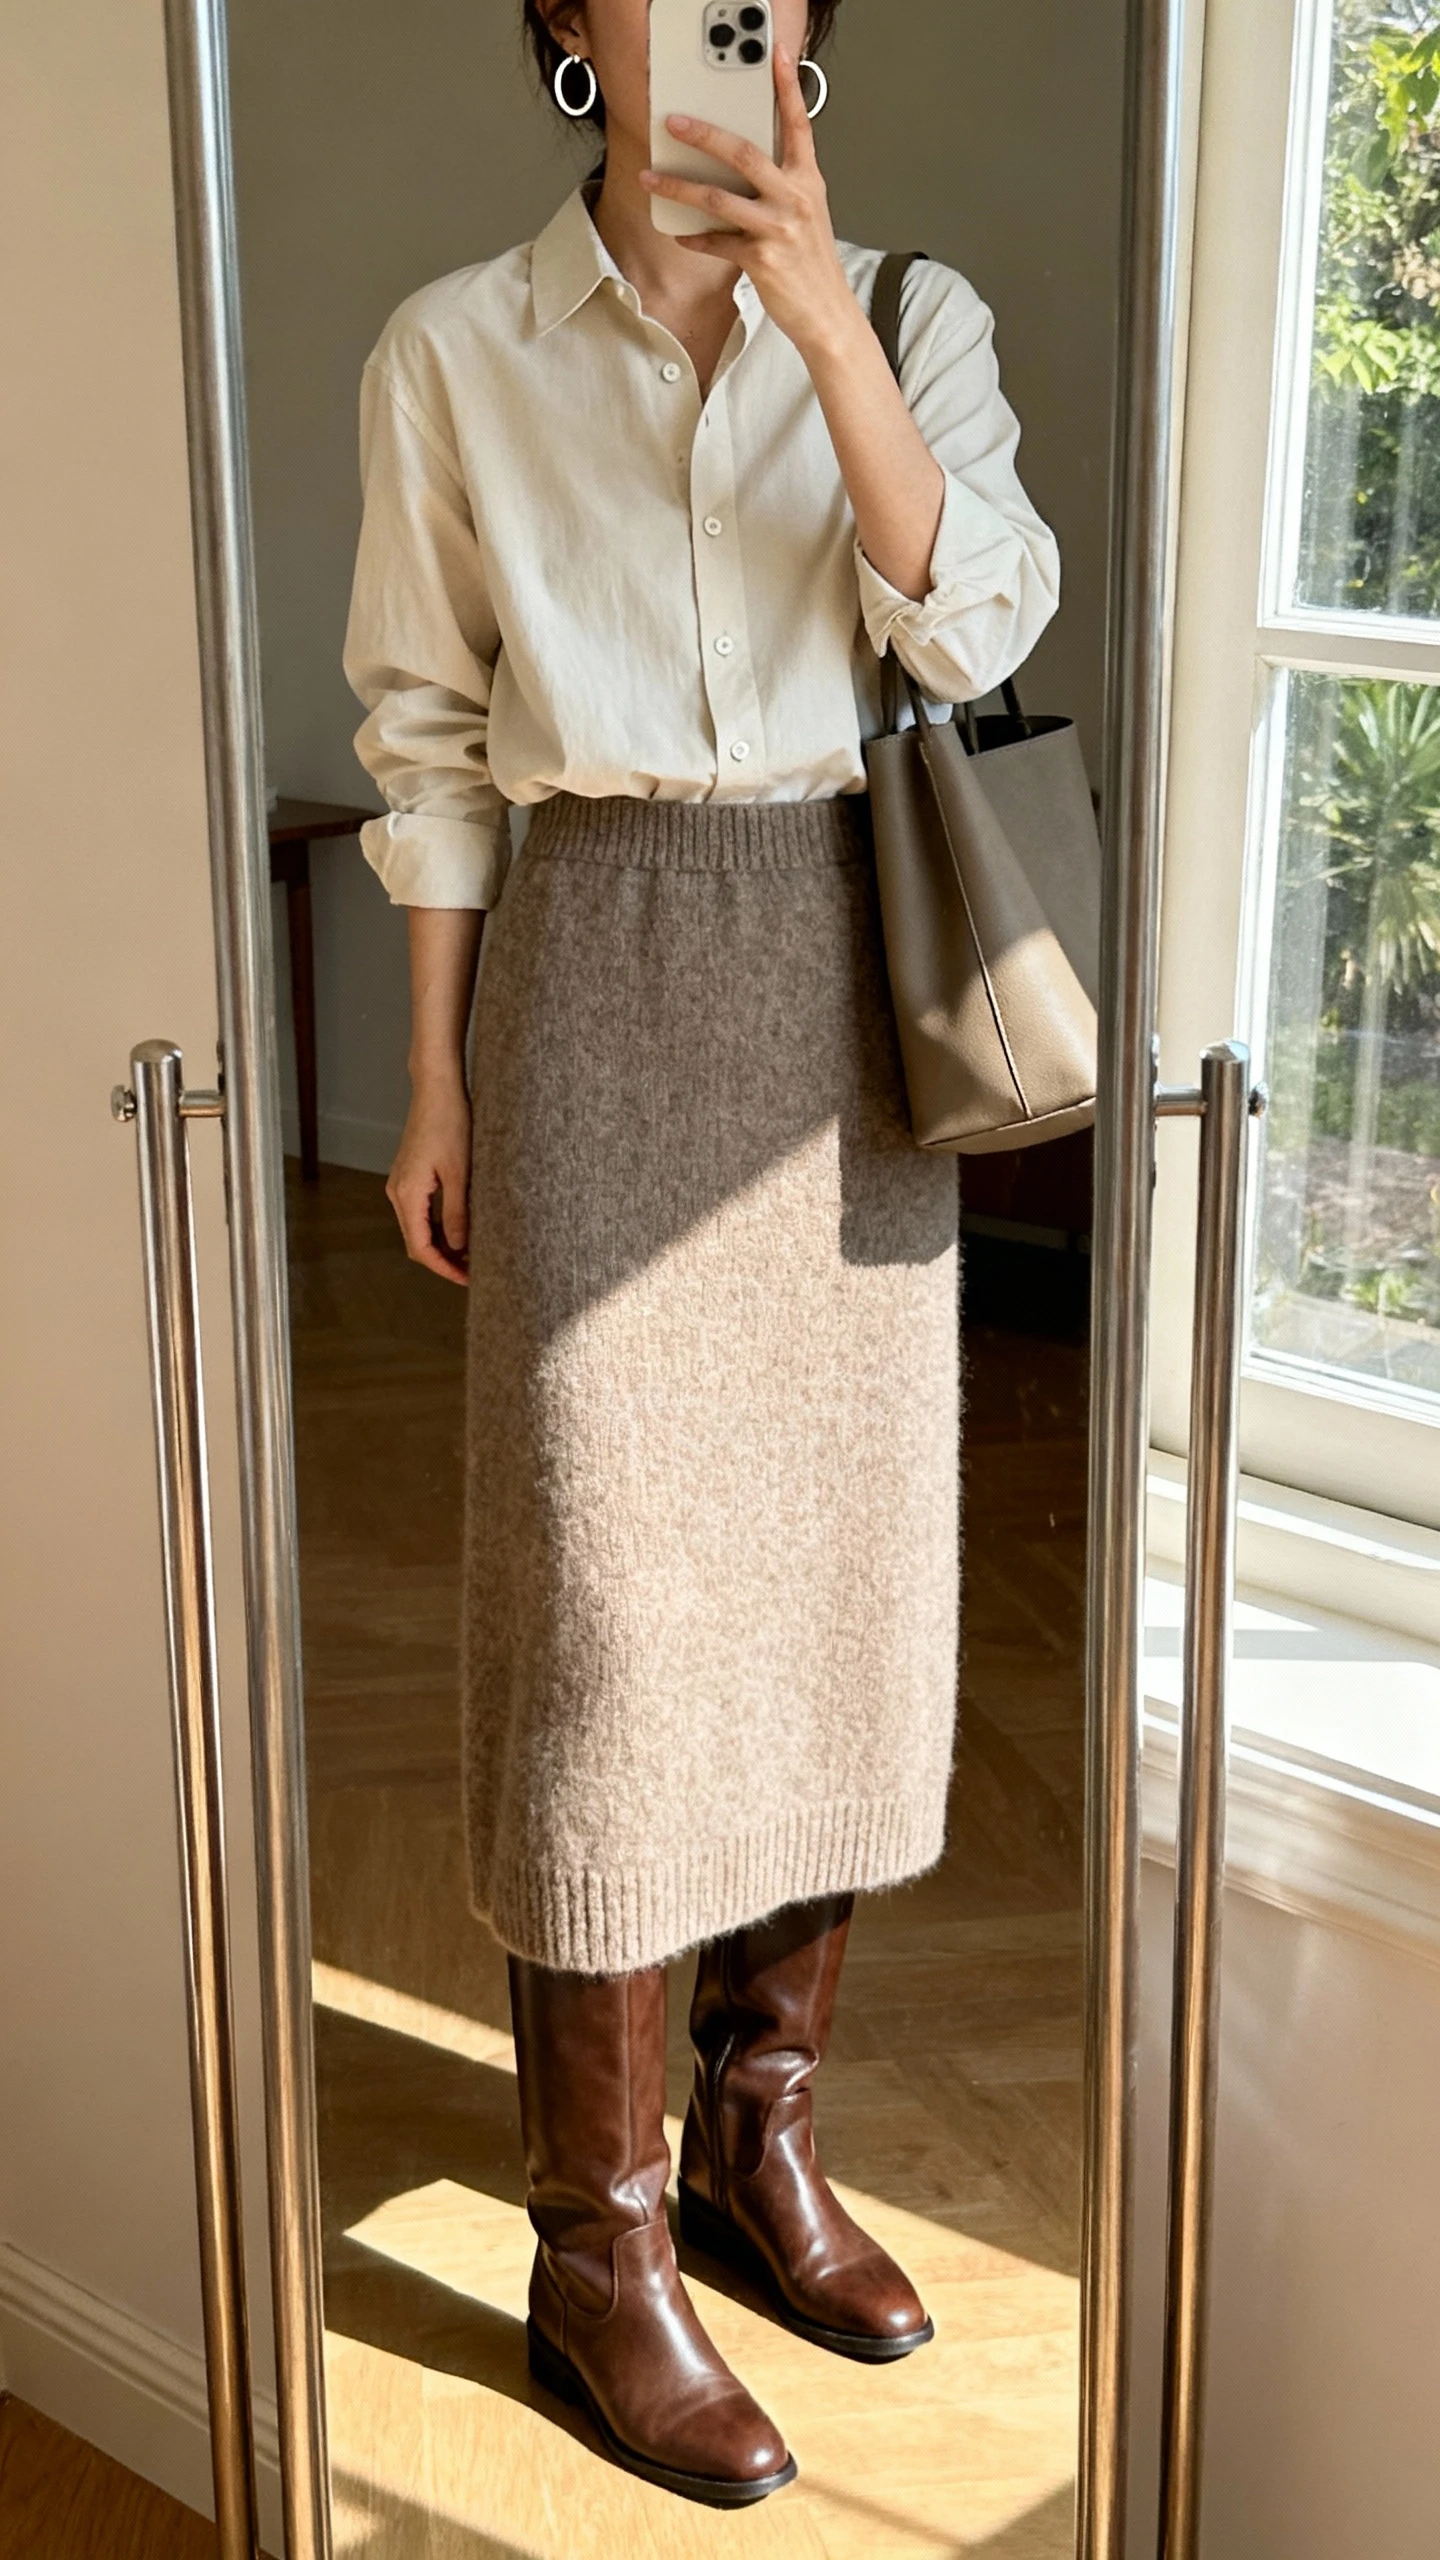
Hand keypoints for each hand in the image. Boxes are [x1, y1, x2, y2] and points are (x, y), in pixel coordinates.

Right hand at [387, 1076, 472, 1286]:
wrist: (437, 1090)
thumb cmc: (450, 1123)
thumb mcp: (460, 1173)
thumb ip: (457, 1213)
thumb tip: (459, 1247)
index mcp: (407, 1194)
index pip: (420, 1248)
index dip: (444, 1268)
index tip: (468, 1279)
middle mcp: (397, 1193)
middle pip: (416, 1242)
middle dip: (444, 1260)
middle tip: (474, 1272)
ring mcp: (401, 1184)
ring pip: (418, 1229)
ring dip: (442, 1245)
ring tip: (471, 1255)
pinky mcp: (409, 1176)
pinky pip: (420, 1213)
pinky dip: (438, 1227)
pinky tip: (460, 1230)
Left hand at [639, 45, 861, 359]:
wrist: (827, 313)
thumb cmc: (812, 264)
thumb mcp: (806, 214)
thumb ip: (780, 185)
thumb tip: (737, 169)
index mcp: (808, 181)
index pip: (798, 124)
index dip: (787, 87)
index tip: (774, 55)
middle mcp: (794, 198)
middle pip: (743, 153)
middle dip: (703, 134)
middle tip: (674, 122)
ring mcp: (778, 228)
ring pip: (717, 198)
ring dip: (678, 188)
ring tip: (651, 178)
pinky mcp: (761, 259)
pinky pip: (716, 242)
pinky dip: (695, 239)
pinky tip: (681, 236)